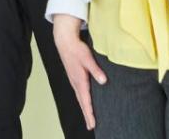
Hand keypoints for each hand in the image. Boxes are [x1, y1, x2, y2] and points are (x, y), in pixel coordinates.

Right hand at [51, 15, 105, 130]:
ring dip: (84, 109)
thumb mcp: (88, 58)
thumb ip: (96, 70)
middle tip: (91, 126)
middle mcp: (75, 83)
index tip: (93, 123)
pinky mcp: (74, 77)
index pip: (86, 100)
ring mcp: (73, 80)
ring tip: (89, 118)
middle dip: (87, 115)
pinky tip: (85, 102)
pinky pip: (78, 93)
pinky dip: (82, 101)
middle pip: (82, 103)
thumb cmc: (77, 49)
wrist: (65, 42)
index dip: (90, 113)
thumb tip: (104, 81)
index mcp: (80, 80)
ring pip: (80, 98)